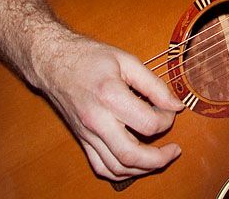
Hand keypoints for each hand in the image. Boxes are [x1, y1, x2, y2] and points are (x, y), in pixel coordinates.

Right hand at [33, 31, 185, 180]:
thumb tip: (175, 104)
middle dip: (159, 159)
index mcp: (110, 96)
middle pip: (131, 155)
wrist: (53, 62)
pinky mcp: (82, 140)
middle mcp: (96, 120)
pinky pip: (100, 167)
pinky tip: (135, 163)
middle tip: (174, 150)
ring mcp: (87, 134)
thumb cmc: (89, 57)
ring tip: (159, 158)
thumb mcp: (127, 61)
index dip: (167, 119)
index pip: (148, 123)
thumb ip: (154, 84)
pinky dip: (120, 172)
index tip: (171, 110)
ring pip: (116, 168)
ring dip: (142, 169)